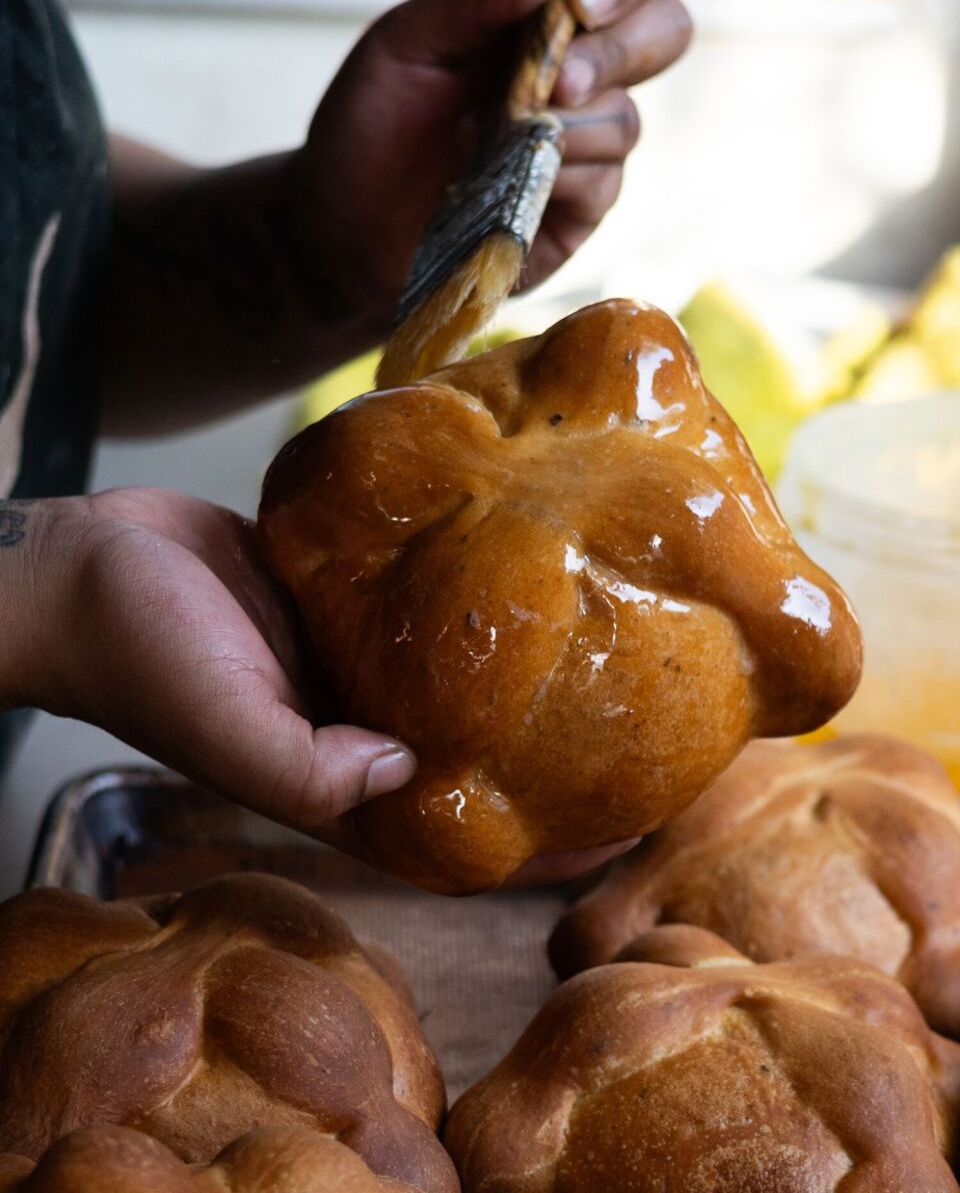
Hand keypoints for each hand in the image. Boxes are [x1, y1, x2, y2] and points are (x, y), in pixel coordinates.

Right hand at [0, 489, 634, 885]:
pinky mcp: (346, 596)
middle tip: (646, 730)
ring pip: (458, 677)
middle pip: (475, 755)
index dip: (537, 845)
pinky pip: (423, 604)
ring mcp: (357, 657)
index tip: (626, 831)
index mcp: (339, 779)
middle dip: (552, 756)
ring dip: (522, 676)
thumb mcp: (223, 725)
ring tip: (609, 651)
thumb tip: (408, 771)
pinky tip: (529, 571)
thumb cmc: (141, 654)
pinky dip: (470, 602)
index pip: (455, 831)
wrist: (89, 562)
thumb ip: (305, 768)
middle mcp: (359, 725)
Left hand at [290, 0, 691, 327]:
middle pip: (665, 34)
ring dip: (560, 128)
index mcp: (540, 19)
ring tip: (479, 139)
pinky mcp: (577, 211)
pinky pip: (603, 183)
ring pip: (625, 118)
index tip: (576, 2)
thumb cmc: (370, 131)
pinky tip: (497, 179)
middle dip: (620, 50)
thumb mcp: (405, 47)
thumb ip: (472, 1)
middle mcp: (575, 76)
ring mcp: (583, 146)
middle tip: (560, 80)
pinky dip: (556, 176)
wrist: (346, 230)